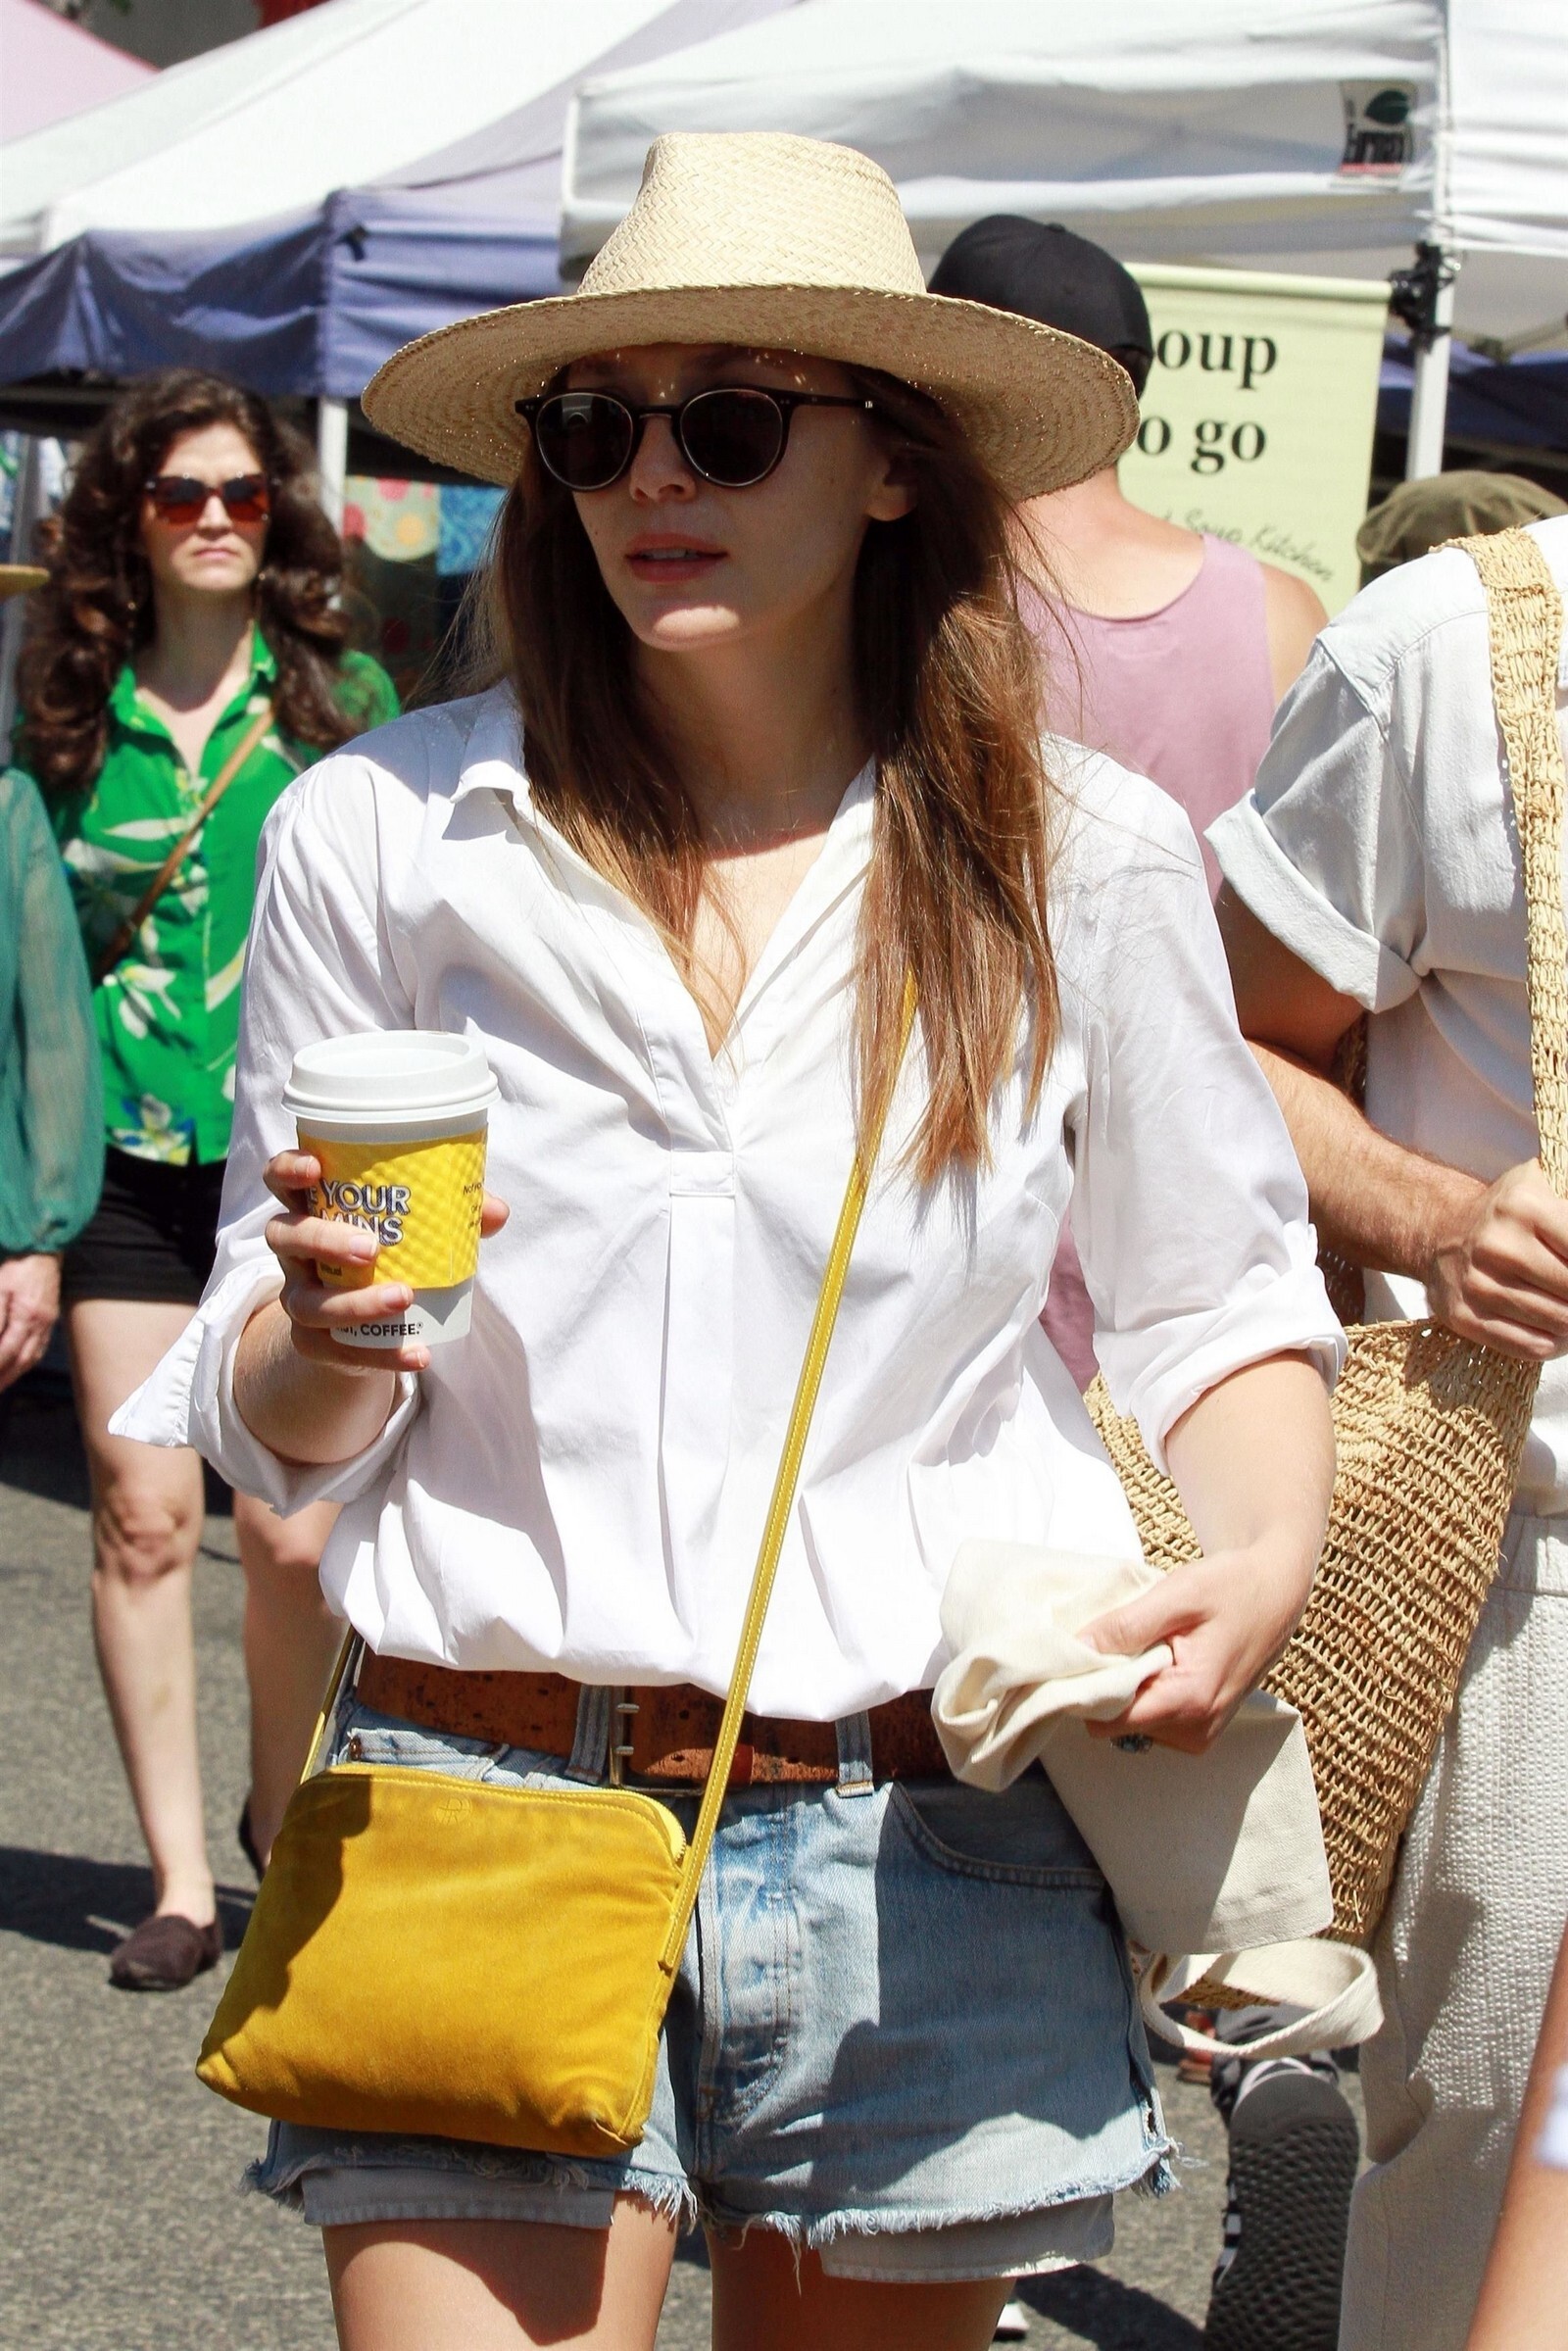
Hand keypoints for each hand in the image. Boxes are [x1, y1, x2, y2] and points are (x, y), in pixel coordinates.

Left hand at [0, 1252, 60, 1392]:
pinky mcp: (50, 1318)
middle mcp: (41, 1323)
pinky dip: (28, 1361)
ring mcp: (48, 1322)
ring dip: (17, 1373)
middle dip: (5, 1378)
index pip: (8, 1350)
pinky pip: (40, 1347)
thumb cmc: (18, 1264)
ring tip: (3, 1383)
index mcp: (28, 1316)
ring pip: (33, 1356)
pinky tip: (20, 1364)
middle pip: (22, 1360)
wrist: (43, 1248)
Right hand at [261, 1149, 509, 1377]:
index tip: (315, 1169)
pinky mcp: (313, 1342)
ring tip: (402, 1297)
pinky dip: (382, 1354)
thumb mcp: (413, 1230)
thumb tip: (494, 1211)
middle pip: (286, 1235)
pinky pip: (338, 1349)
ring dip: (354, 1301)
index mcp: (312, 1209)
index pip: (279, 1179)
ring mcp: (299, 1297)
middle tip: (371, 1247)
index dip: (287, 1170)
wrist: (362, 1325)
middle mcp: (295, 1252)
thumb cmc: (388, 1255)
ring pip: (307, 1301)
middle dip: (324, 1238)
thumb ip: (452, 1216)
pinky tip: (417, 1354)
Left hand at [1077, 1543, 1311, 1753]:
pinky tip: (1162, 1659)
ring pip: (1132, 1722)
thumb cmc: (1232, 1586)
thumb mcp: (1177, 1594)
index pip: (1109, 1719)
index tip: (1080, 1656)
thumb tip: (1078, 1647)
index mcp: (1191, 1700)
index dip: (1086, 1687)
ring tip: (1152, 1645)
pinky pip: (1153, 1718)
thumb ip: (1127, 1625)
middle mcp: (1197, 1730)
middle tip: (1123, 1640)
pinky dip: (1147, 1690)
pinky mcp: (1202, 1728)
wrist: (1276, 1591)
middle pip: (1118, 1723)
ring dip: (1130, 1685)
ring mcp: (1202, 1734)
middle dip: (1109, 1683)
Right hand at [1425, 1158, 1567, 1360]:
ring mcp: (1477, 1284)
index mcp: (1522, 1206)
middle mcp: (1495, 1245)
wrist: (1440, 1233)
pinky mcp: (1463, 1317)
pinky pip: (1532, 1346)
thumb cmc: (1510, 1213)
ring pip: (1559, 1322)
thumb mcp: (1547, 1186)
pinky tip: (1561, 1331)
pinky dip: (1557, 1344)